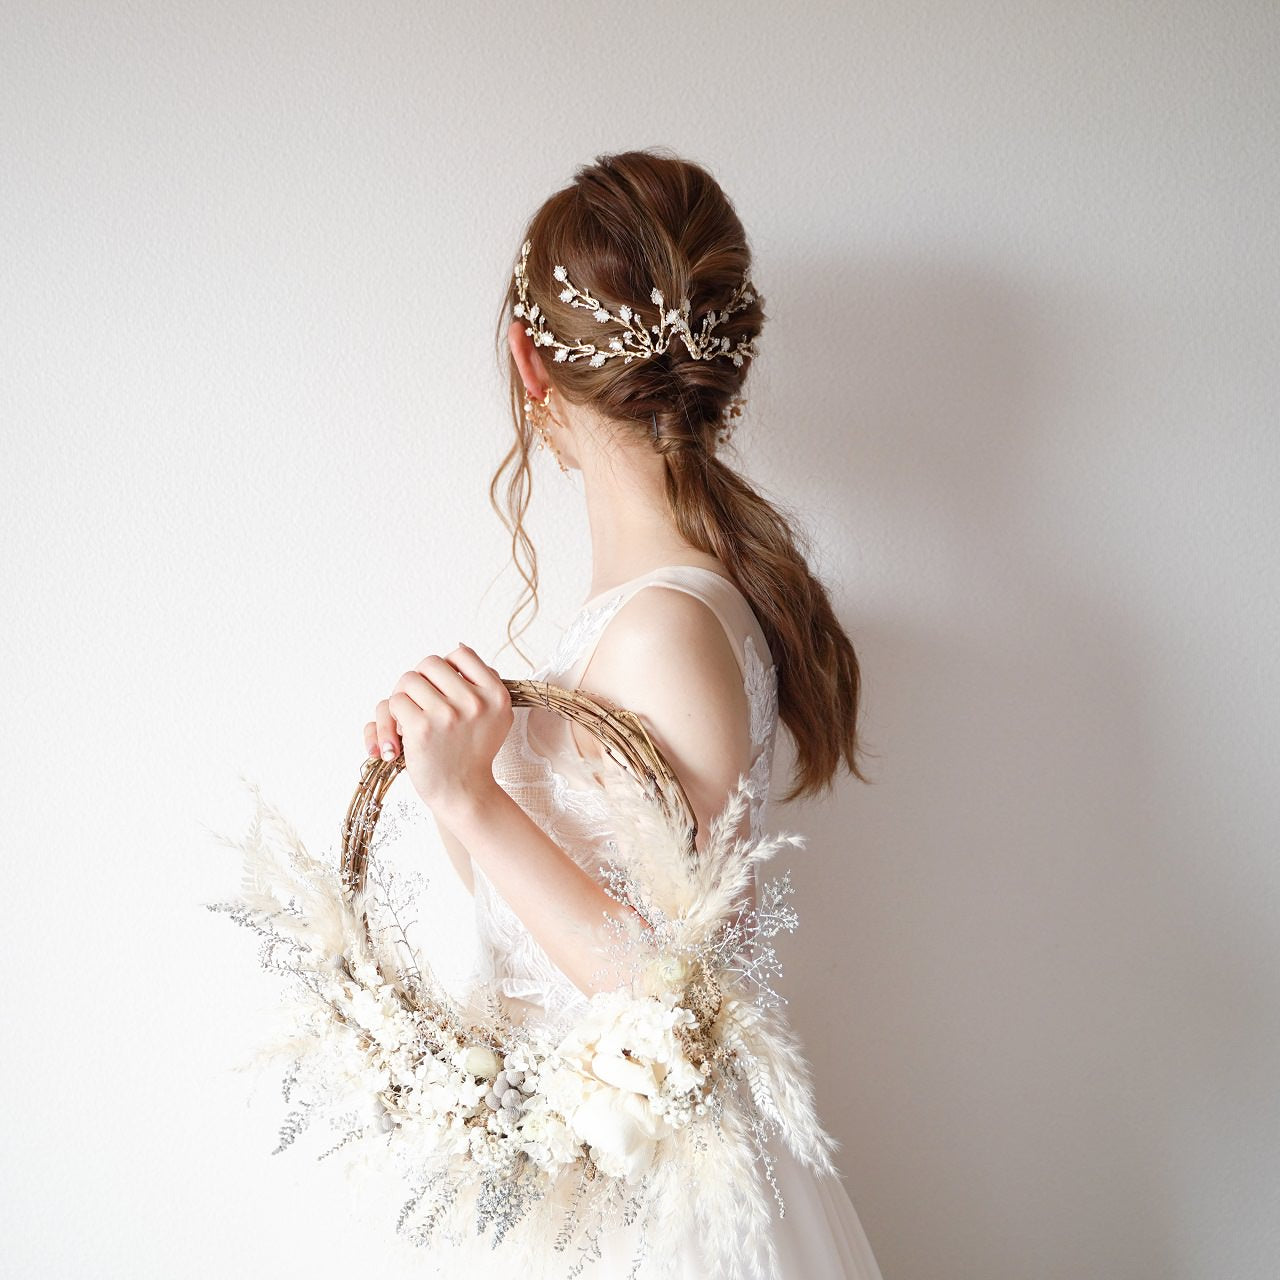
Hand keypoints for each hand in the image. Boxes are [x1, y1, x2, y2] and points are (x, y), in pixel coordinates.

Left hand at [363, 642, 512, 814]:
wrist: (462, 793)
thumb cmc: (471, 754)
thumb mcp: (495, 717)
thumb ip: (484, 682)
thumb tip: (459, 646)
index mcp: (496, 694)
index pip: (461, 654)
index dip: (445, 668)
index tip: (441, 690)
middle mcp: (476, 701)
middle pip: (429, 664)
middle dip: (418, 682)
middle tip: (419, 706)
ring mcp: (449, 714)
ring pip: (407, 680)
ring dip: (402, 701)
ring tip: (409, 724)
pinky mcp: (422, 728)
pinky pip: (393, 703)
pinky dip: (389, 722)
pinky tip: (397, 743)